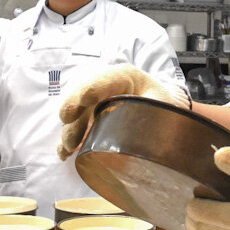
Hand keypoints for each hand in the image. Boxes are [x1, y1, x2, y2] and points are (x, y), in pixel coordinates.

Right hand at [57, 64, 187, 160]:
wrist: (162, 111)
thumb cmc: (164, 105)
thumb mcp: (163, 106)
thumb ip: (154, 113)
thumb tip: (146, 136)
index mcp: (126, 77)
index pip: (108, 79)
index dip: (95, 88)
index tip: (85, 99)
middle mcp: (106, 88)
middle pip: (84, 95)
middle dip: (74, 108)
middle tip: (67, 121)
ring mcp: (95, 103)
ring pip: (77, 114)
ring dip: (70, 130)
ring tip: (68, 147)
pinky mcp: (90, 119)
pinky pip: (75, 129)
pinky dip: (68, 141)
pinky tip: (65, 152)